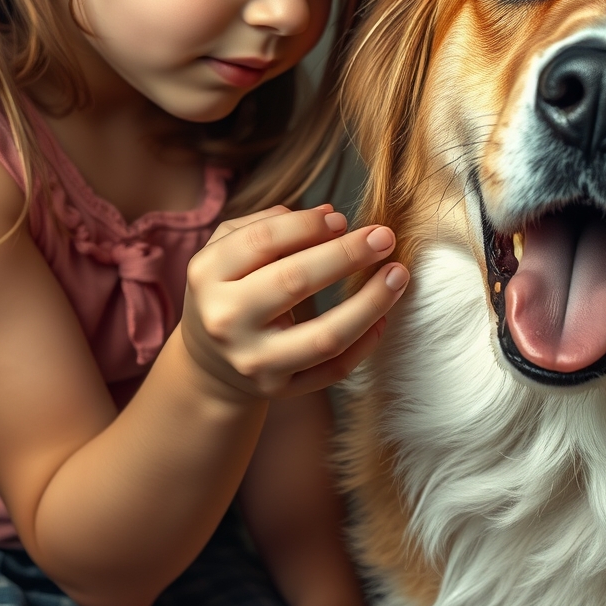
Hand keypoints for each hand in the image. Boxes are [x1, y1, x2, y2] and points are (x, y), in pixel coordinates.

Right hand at [181, 204, 407, 400]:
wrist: (209, 363)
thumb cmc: (228, 289)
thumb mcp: (227, 249)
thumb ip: (269, 223)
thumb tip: (330, 216)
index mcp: (207, 274)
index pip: (262, 240)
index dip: (307, 224)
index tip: (341, 217)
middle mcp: (225, 319)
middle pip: (295, 281)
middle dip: (347, 254)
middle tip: (384, 235)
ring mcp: (253, 360)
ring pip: (324, 335)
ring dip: (370, 303)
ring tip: (398, 274)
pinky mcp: (278, 389)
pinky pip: (333, 369)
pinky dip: (365, 343)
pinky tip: (383, 316)